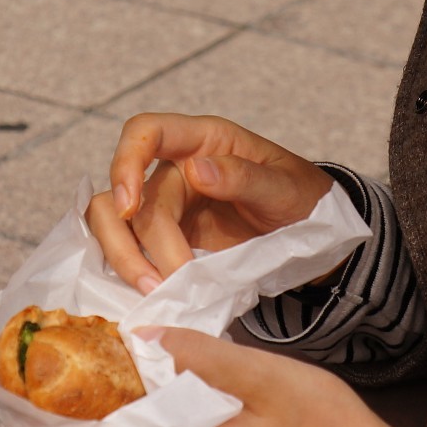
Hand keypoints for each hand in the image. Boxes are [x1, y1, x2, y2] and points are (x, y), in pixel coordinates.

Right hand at [87, 113, 334, 293]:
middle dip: (140, 244)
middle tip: (162, 283)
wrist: (310, 235)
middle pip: (127, 198)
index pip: (147, 131)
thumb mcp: (285, 187)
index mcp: (204, 142)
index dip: (126, 161)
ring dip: (126, 259)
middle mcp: (176, 170)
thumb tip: (196, 170)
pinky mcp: (167, 240)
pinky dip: (132, 273)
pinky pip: (132, 250)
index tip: (129, 205)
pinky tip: (154, 295)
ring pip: (115, 224)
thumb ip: (244, 176)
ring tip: (155, 293)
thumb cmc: (300, 198)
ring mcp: (168, 206)